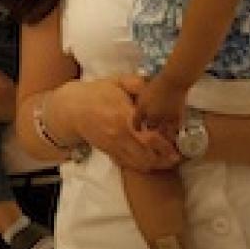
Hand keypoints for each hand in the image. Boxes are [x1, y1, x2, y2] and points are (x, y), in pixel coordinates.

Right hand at [64, 76, 180, 171]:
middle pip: (148, 155)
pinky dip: (142, 166)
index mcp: (124, 117)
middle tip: (177, 156)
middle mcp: (120, 135)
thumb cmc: (96, 94)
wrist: (72, 109)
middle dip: (165, 159)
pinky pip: (129, 165)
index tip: (178, 145)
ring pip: (139, 164)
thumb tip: (155, 85)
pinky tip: (151, 161)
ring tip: (167, 161)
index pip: (150, 137)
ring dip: (155, 165)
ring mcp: (114, 146)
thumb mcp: (116, 82)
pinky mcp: (109, 153)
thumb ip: (137, 83)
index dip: (167, 144)